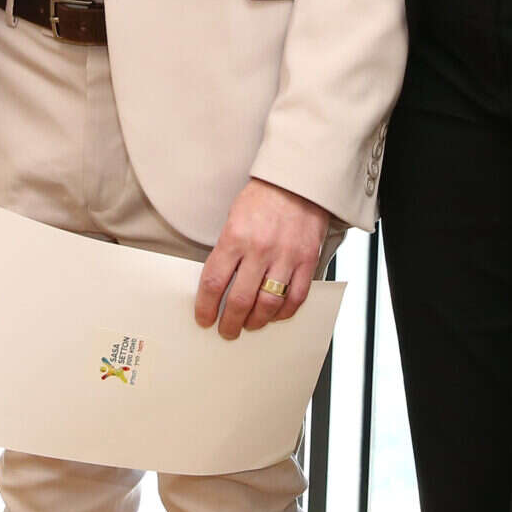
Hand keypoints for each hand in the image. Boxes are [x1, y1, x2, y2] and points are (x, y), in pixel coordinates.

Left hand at [197, 178, 328, 339]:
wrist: (297, 181)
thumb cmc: (262, 198)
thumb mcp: (234, 218)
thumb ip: (227, 250)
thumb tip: (219, 285)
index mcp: (235, 236)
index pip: (214, 282)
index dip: (205, 306)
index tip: (203, 318)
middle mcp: (259, 249)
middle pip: (240, 300)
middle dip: (229, 322)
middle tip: (226, 331)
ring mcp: (286, 257)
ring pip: (268, 304)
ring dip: (256, 322)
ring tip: (249, 325)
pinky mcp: (307, 261)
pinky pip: (296, 298)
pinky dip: (284, 313)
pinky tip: (275, 315)